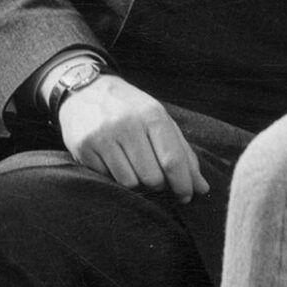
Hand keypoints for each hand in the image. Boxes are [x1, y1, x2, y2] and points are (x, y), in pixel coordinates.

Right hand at [57, 75, 208, 200]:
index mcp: (152, 115)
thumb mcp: (159, 120)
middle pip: (152, 177)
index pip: (172, 160)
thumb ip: (182, 153)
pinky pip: (107, 178)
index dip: (183, 184)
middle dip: (157, 184)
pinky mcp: (84, 146)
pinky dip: (114, 176)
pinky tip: (112, 160)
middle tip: (153, 175)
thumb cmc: (129, 108)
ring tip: (131, 165)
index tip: (185, 196)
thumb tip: (202, 188)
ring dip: (135, 181)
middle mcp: (127, 124)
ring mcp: (103, 135)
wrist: (85, 89)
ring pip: (130, 182)